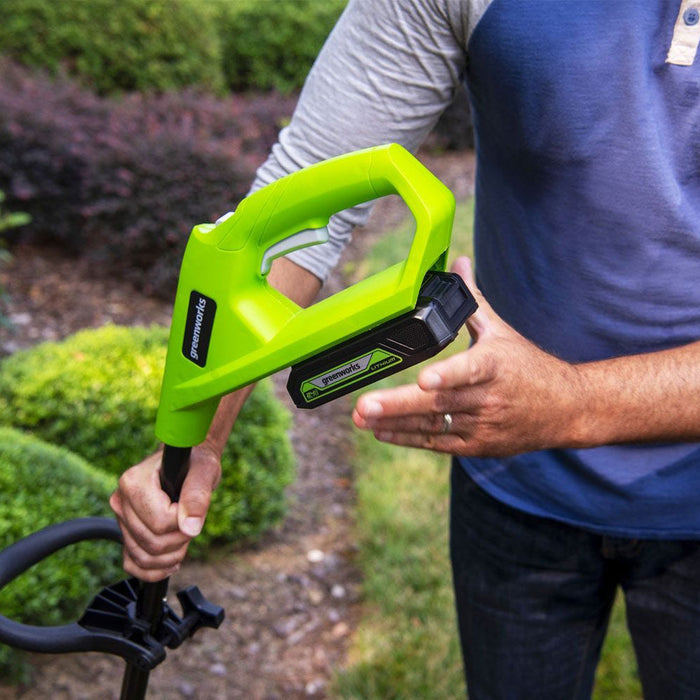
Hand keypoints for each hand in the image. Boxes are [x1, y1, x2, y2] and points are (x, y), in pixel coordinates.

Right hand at [109, 443, 220, 581]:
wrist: (187, 463)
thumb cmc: (195, 463)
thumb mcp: (204, 471)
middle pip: (152, 543)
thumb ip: (197, 496)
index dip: (184, 522)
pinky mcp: (126, 532)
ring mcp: (121, 519)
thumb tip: (190, 528)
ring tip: (185, 537)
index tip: (192, 508)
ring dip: (171, 556)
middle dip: (180, 540)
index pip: (160, 522)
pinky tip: (172, 563)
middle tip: (192, 522)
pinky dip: (152, 570)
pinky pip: (131, 563)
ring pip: (143, 557)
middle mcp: (121, 501)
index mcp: (133, 482)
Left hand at [352, 257, 582, 456]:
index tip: (424, 379)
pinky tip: (381, 431)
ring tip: (362, 419)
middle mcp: (487, 397)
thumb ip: (473, 301)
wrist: (566, 409)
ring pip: (433, 425)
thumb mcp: (501, 331)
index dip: (447, 375)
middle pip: (440, 402)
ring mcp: (482, 424)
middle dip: (398, 405)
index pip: (470, 369)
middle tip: (364, 405)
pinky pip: (438, 442)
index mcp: (495, 364)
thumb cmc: (528, 367)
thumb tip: (458, 263)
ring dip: (395, 423)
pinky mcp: (477, 445)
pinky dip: (408, 438)